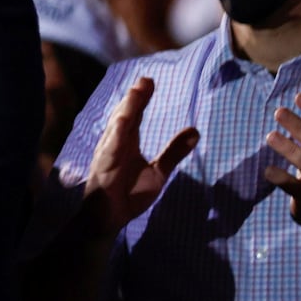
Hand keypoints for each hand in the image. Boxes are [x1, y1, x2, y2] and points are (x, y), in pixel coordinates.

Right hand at [82, 76, 198, 237]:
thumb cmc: (128, 194)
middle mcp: (115, 143)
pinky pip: (111, 149)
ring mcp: (108, 154)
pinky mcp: (104, 168)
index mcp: (127, 142)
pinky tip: (124, 122)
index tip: (149, 80)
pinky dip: (117, 135)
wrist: (108, 220)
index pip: (134, 115)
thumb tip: (196, 130)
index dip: (141, 98)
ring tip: (136, 92)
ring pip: (117, 127)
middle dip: (134, 98)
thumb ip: (173, 152)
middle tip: (145, 79)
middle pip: (125, 115)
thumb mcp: (158, 172)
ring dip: (126, 109)